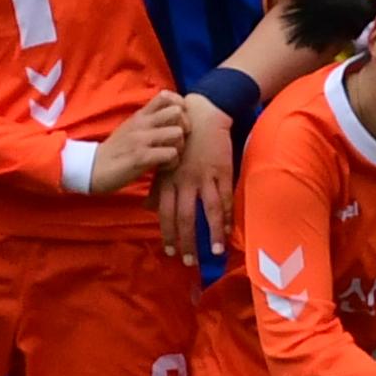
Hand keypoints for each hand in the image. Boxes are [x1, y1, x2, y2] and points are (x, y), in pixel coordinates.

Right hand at [86, 91, 189, 196]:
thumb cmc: (116, 150)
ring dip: (179, 147)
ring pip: (177, 133)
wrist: (93, 167)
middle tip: (177, 141)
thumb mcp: (131, 128)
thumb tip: (174, 116)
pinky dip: (172, 163)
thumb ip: (150, 121)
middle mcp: (142, 123)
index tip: (179, 121)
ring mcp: (141, 139)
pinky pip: (170, 154)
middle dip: (185, 127)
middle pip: (177, 112)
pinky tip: (163, 167)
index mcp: (140, 115)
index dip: (180, 106)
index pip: (166, 95)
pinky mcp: (141, 157)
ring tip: (170, 156)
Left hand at [149, 93, 236, 263]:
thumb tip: (148, 209)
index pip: (165, 213)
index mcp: (168, 179)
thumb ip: (157, 188)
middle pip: (185, 217)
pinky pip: (225, 198)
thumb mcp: (163, 163)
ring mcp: (205, 176)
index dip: (168, 234)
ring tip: (214, 252)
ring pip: (208, 211)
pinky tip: (227, 231)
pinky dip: (227, 217)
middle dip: (187, 242)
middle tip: (189, 261)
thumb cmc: (180, 140)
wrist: (202, 114)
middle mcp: (184, 181)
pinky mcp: (222, 171)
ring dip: (211, 234)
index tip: (170, 252)